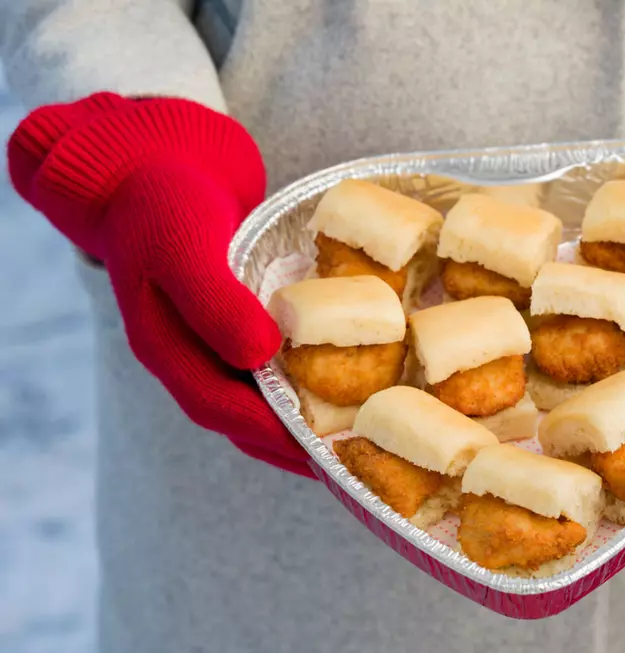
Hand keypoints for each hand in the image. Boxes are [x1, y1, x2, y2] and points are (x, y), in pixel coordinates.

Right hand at [7, 93, 312, 476]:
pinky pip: (271, 368)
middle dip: (292, 447)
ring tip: (352, 444)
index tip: (319, 458)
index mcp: (167, 348)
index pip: (220, 408)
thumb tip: (261, 356)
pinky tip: (345, 389)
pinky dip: (303, 385)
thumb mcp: (185, 246)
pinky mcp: (236, 323)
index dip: (270, 436)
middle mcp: (189, 355)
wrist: (155, 164)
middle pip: (242, 418)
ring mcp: (211, 342)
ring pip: (258, 399)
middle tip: (348, 469)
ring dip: (300, 424)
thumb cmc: (165, 201)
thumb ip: (215, 301)